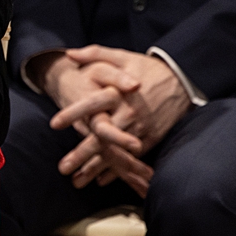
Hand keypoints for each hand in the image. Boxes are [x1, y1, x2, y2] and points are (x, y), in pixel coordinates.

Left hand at [39, 53, 151, 192]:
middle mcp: (129, 114)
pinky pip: (130, 158)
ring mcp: (140, 130)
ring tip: (76, 182)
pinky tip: (100, 181)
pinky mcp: (150, 139)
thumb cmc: (147, 68)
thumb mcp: (122, 56)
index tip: (54, 124)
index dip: (72, 113)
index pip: (91, 105)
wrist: (182, 81)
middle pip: (101, 138)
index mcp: (119, 93)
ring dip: (95, 168)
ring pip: (114, 153)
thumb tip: (69, 54)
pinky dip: (116, 171)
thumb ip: (94, 54)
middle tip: (62, 168)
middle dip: (81, 154)